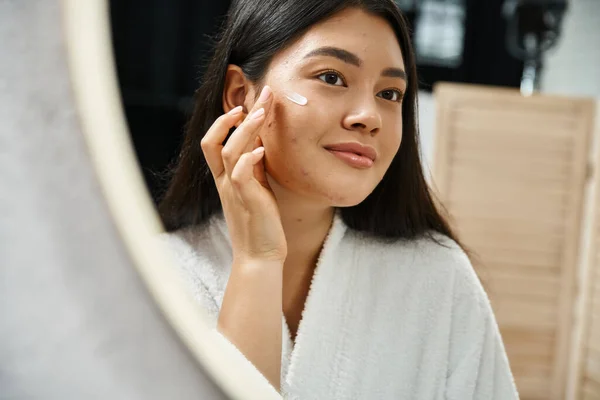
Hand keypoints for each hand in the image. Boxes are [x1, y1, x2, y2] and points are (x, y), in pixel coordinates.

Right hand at [201, 86, 286, 262]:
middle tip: (257, 96)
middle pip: (214, 142)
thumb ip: (253, 167)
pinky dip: (250, 159)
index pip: (213, 143)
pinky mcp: (247, 202)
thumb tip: (259, 143)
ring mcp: (234, 191)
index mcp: (225, 178)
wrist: (260, 256)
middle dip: (231, 116)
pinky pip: (241, 176)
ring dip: (245, 130)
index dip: (224, 121)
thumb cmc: (260, 223)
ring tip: (261, 113)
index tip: (246, 105)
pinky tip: (263, 149)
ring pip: (229, 152)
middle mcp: (225, 182)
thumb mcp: (255, 188)